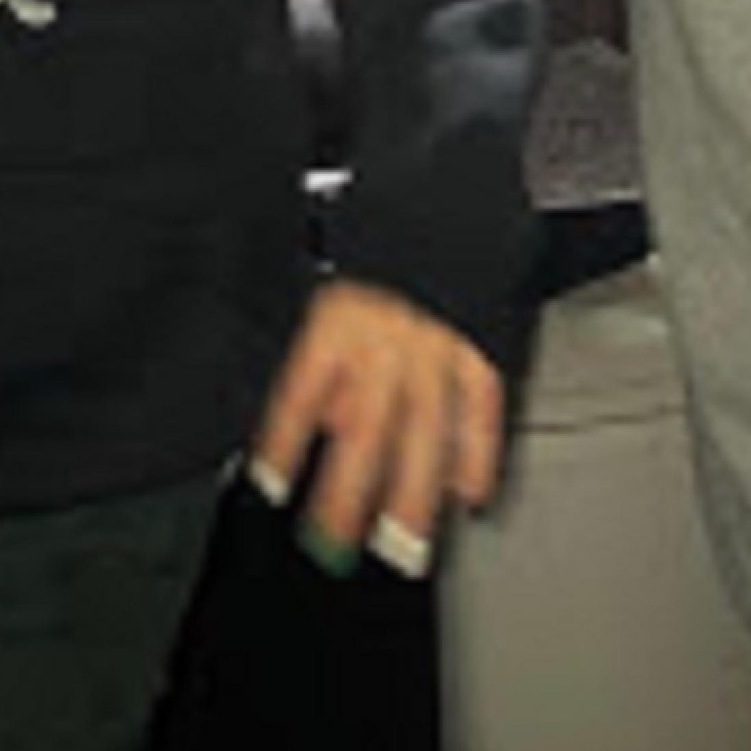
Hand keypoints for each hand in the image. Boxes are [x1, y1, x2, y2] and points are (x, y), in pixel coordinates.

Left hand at [247, 279, 505, 578]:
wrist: (441, 202)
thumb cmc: (380, 262)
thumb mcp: (331, 302)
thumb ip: (325, 370)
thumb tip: (323, 427)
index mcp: (338, 327)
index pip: (300, 394)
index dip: (283, 443)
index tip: (270, 488)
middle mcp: (385, 344)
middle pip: (363, 430)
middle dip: (347, 493)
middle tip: (336, 543)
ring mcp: (436, 350)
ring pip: (425, 433)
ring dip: (414, 496)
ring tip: (407, 548)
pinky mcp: (479, 349)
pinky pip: (480, 409)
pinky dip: (478, 455)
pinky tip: (470, 495)